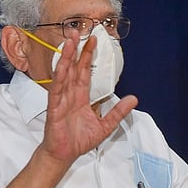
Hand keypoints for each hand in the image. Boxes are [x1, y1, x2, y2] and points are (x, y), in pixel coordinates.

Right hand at [38, 35, 136, 168]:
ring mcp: (61, 100)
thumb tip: (134, 99)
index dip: (88, 57)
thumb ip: (118, 111)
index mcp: (81, 97)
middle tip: (78, 32)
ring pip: (64, 74)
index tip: (93, 41)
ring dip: (66, 58)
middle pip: (74, 68)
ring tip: (69, 42)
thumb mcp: (105, 125)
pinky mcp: (54, 108)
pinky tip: (62, 66)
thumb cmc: (79, 140)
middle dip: (76, 50)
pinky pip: (56, 90)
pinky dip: (59, 78)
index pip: (85, 72)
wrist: (65, 155)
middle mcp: (70, 94)